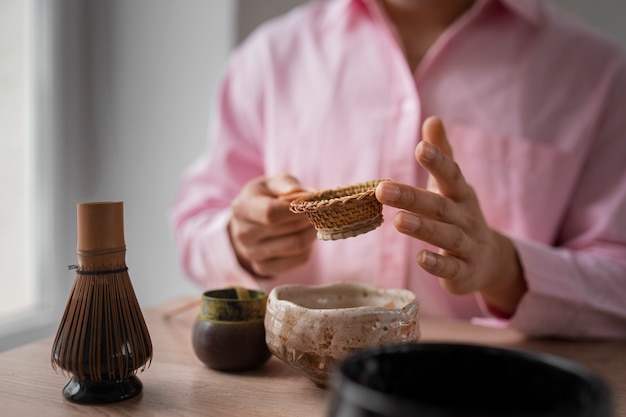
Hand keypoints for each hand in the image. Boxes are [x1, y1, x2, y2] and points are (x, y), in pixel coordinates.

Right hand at [229, 174, 316, 276]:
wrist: (250, 222)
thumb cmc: (265, 197)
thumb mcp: (271, 183)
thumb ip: (285, 183)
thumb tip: (296, 190)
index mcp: (242, 208)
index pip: (271, 213)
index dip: (297, 209)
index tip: (312, 204)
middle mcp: (242, 234)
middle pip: (289, 229)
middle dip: (309, 219)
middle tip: (318, 212)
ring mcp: (251, 254)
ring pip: (296, 246)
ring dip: (311, 233)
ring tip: (312, 223)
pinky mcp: (264, 268)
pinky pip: (299, 259)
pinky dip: (308, 248)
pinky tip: (303, 237)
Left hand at [375, 116, 525, 313]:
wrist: (489, 261)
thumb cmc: (460, 216)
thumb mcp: (453, 186)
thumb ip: (443, 155)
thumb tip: (432, 119)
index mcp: (460, 195)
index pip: (450, 175)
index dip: (437, 161)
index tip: (420, 147)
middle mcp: (465, 218)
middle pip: (439, 206)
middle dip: (412, 197)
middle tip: (383, 189)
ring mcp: (467, 246)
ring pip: (446, 236)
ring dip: (422, 228)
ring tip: (397, 220)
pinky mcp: (463, 272)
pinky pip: (451, 268)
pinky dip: (437, 263)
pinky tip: (420, 258)